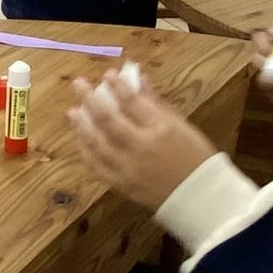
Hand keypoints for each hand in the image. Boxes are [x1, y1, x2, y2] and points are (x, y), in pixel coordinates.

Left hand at [68, 69, 217, 211]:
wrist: (200, 197)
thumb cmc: (195, 157)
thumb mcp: (182, 126)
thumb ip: (156, 104)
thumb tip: (138, 80)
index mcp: (161, 129)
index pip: (132, 102)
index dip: (117, 86)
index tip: (107, 75)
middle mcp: (141, 147)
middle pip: (108, 120)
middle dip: (90, 99)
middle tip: (78, 84)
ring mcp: (128, 168)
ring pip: (97, 143)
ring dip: (81, 125)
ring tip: (72, 112)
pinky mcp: (121, 185)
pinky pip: (97, 166)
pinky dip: (86, 151)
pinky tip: (80, 140)